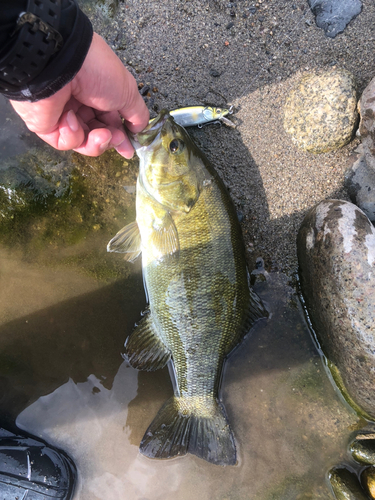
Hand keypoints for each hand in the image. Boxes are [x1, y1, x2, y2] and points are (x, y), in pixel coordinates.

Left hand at [10, 33, 148, 157]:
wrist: (60, 62)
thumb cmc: (97, 71)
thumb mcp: (128, 91)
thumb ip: (137, 114)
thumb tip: (139, 130)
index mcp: (98, 94)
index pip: (110, 121)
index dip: (121, 136)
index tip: (129, 150)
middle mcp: (80, 104)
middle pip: (98, 135)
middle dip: (109, 140)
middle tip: (115, 138)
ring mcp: (62, 115)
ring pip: (83, 143)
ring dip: (95, 142)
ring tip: (101, 135)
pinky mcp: (47, 125)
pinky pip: (65, 141)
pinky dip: (72, 135)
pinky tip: (70, 119)